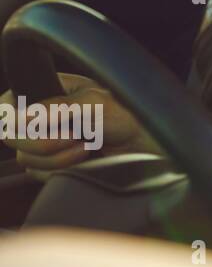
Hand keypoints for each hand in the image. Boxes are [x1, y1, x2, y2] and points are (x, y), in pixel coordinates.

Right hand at [1, 73, 153, 179]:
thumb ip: (58, 107)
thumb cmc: (126, 114)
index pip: (6, 105)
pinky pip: (38, 174)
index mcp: (46, 92)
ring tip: (87, 143)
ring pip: (26, 158)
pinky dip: (62, 168)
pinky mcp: (51, 165)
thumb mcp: (94, 103)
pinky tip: (84, 156)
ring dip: (58, 156)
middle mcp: (41, 117)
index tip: (27, 125)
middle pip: (11, 137)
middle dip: (44, 140)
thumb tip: (23, 118)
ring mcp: (44, 142)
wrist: (142, 144)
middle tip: (74, 134)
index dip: (11, 118)